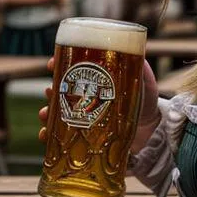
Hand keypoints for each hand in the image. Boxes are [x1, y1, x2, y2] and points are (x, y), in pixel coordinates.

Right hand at [38, 58, 160, 145]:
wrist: (151, 133)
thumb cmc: (145, 103)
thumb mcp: (145, 85)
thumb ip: (142, 71)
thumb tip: (141, 59)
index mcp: (95, 80)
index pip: (72, 68)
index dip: (59, 63)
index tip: (51, 63)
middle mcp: (85, 97)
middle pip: (60, 90)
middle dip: (51, 89)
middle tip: (50, 90)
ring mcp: (82, 117)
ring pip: (56, 112)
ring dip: (46, 111)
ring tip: (45, 113)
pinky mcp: (82, 137)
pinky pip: (60, 137)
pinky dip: (49, 135)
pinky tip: (45, 135)